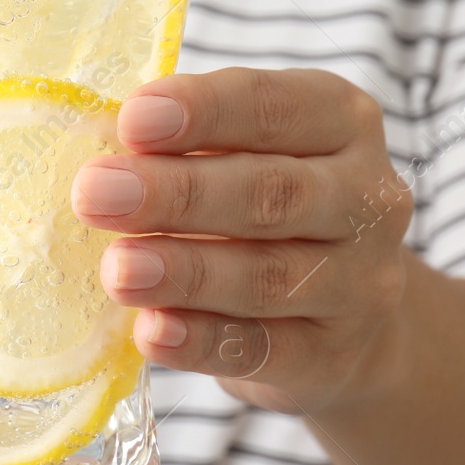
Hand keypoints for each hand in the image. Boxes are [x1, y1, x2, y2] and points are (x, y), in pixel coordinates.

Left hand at [72, 68, 411, 414]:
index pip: (274, 106)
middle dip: (178, 193)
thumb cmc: (265, 210)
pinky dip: (202, 341)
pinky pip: (264, 349)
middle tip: (96, 194)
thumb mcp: (244, 155)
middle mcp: (368, 199)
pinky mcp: (332, 357)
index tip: (132, 119)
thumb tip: (98, 151)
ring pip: (269, 276)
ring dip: (185, 272)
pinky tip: (152, 332)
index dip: (204, 110)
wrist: (345, 322)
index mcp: (342, 122)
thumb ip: (184, 147)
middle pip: (272, 192)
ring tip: (117, 270)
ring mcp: (360, 284)